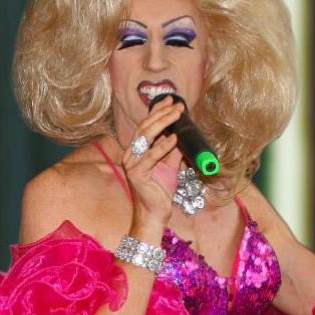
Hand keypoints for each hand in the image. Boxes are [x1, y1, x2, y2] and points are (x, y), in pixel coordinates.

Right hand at [120, 99, 184, 225]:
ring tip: (177, 115)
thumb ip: (173, 150)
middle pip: (145, 127)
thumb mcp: (169, 165)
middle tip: (177, 105)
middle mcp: (131, 154)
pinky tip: (174, 138)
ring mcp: (131, 163)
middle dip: (162, 114)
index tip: (171, 100)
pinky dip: (163, 146)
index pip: (146, 126)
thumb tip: (183, 135)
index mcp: (136, 150)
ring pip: (146, 137)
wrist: (155, 213)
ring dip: (163, 124)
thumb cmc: (160, 191)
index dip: (157, 112)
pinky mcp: (137, 174)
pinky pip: (150, 156)